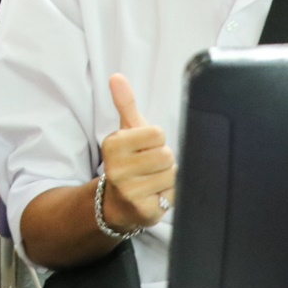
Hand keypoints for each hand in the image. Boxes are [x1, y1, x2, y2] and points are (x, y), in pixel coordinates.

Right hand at [99, 74, 175, 231]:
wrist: (118, 202)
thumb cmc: (128, 160)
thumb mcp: (126, 132)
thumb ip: (125, 104)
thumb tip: (116, 76)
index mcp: (113, 144)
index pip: (158, 134)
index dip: (156, 141)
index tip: (144, 148)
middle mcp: (117, 169)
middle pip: (166, 155)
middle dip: (164, 160)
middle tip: (150, 167)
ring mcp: (130, 191)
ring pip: (172, 174)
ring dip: (169, 178)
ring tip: (154, 181)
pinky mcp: (144, 210)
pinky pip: (174, 195)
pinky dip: (170, 195)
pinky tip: (156, 195)